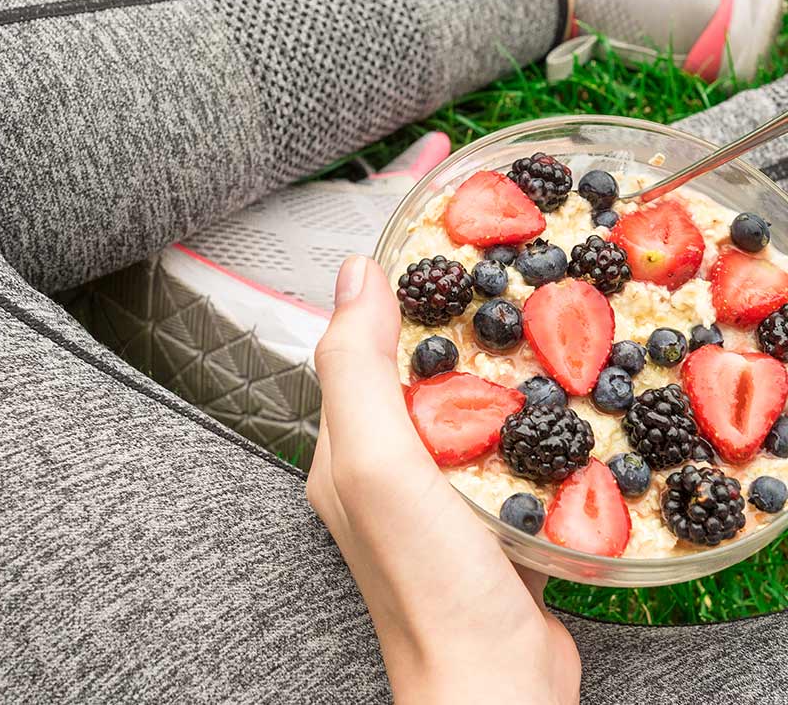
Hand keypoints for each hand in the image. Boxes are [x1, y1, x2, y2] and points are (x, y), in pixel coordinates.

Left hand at [308, 256, 580, 703]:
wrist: (497, 684)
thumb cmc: (430, 582)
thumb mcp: (378, 461)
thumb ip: (357, 368)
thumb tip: (355, 274)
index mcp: (346, 445)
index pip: (361, 345)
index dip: (397, 290)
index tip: (443, 242)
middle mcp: (385, 464)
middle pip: (416, 368)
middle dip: (452, 318)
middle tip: (501, 270)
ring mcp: (438, 489)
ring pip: (462, 401)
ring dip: (492, 361)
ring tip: (534, 315)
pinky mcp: (486, 509)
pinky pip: (501, 440)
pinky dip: (522, 410)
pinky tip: (555, 393)